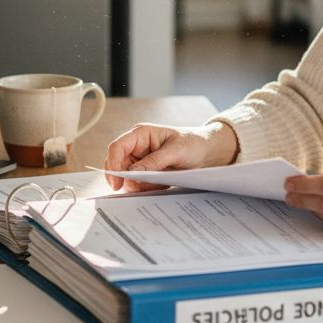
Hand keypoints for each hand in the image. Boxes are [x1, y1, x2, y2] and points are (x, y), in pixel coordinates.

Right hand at [104, 122, 238, 190]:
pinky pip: (138, 184)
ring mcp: (141, 160)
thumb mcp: (175, 151)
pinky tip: (161, 184)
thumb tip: (132, 172)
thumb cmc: (194, 144)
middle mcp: (137, 147)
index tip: (117, 182)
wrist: (209, 153)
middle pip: (117, 164)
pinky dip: (145, 188)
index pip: (117, 148)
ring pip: (126, 177)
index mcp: (140, 134)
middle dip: (125, 178)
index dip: (113, 164)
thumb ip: (153, 161)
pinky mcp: (147, 172)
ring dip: (137, 184)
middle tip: (138, 187)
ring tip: (159, 182)